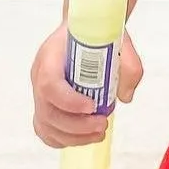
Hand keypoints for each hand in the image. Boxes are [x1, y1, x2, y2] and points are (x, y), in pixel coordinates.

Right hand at [30, 25, 144, 148]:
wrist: (83, 30)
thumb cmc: (96, 35)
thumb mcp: (119, 41)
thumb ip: (129, 66)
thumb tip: (125, 97)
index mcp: (52, 55)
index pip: (50, 84)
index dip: (69, 100)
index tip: (92, 106)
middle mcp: (40, 75)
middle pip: (47, 111)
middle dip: (76, 125)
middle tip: (102, 124)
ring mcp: (39, 92)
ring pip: (45, 124)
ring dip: (73, 137)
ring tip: (99, 132)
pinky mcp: (45, 104)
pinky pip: (45, 129)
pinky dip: (64, 139)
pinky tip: (85, 136)